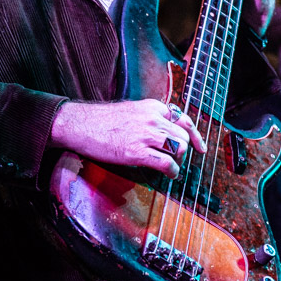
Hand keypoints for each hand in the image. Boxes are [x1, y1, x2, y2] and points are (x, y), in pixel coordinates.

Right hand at [48, 99, 206, 178]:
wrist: (80, 124)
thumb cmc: (102, 119)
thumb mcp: (131, 110)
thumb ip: (149, 117)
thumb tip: (164, 130)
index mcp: (152, 107)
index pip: (183, 119)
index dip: (195, 135)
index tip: (200, 146)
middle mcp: (152, 118)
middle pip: (183, 136)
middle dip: (183, 150)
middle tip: (177, 159)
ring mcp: (145, 134)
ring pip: (178, 148)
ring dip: (178, 160)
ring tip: (171, 166)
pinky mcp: (136, 151)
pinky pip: (166, 163)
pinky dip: (172, 171)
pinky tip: (169, 174)